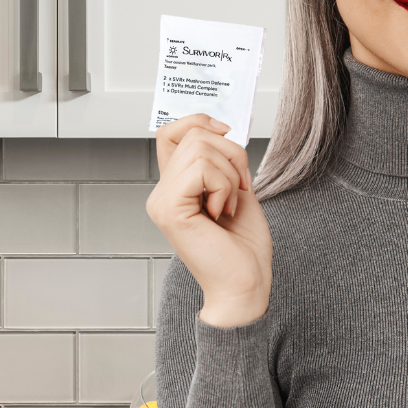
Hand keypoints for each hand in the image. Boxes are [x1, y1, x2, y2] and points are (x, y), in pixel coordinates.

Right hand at [146, 114, 271, 327]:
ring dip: (230, 175)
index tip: (227, 134)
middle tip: (240, 189)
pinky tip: (221, 212)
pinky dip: (224, 186)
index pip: (172, 132)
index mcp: (175, 188)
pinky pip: (202, 169)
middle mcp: (162, 193)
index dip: (200, 121)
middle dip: (232, 155)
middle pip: (194, 134)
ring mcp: (162, 201)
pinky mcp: (170, 210)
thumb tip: (221, 129)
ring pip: (201, 148)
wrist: (245, 285)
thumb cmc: (243, 249)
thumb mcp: (236, 191)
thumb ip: (222, 162)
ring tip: (228, 205)